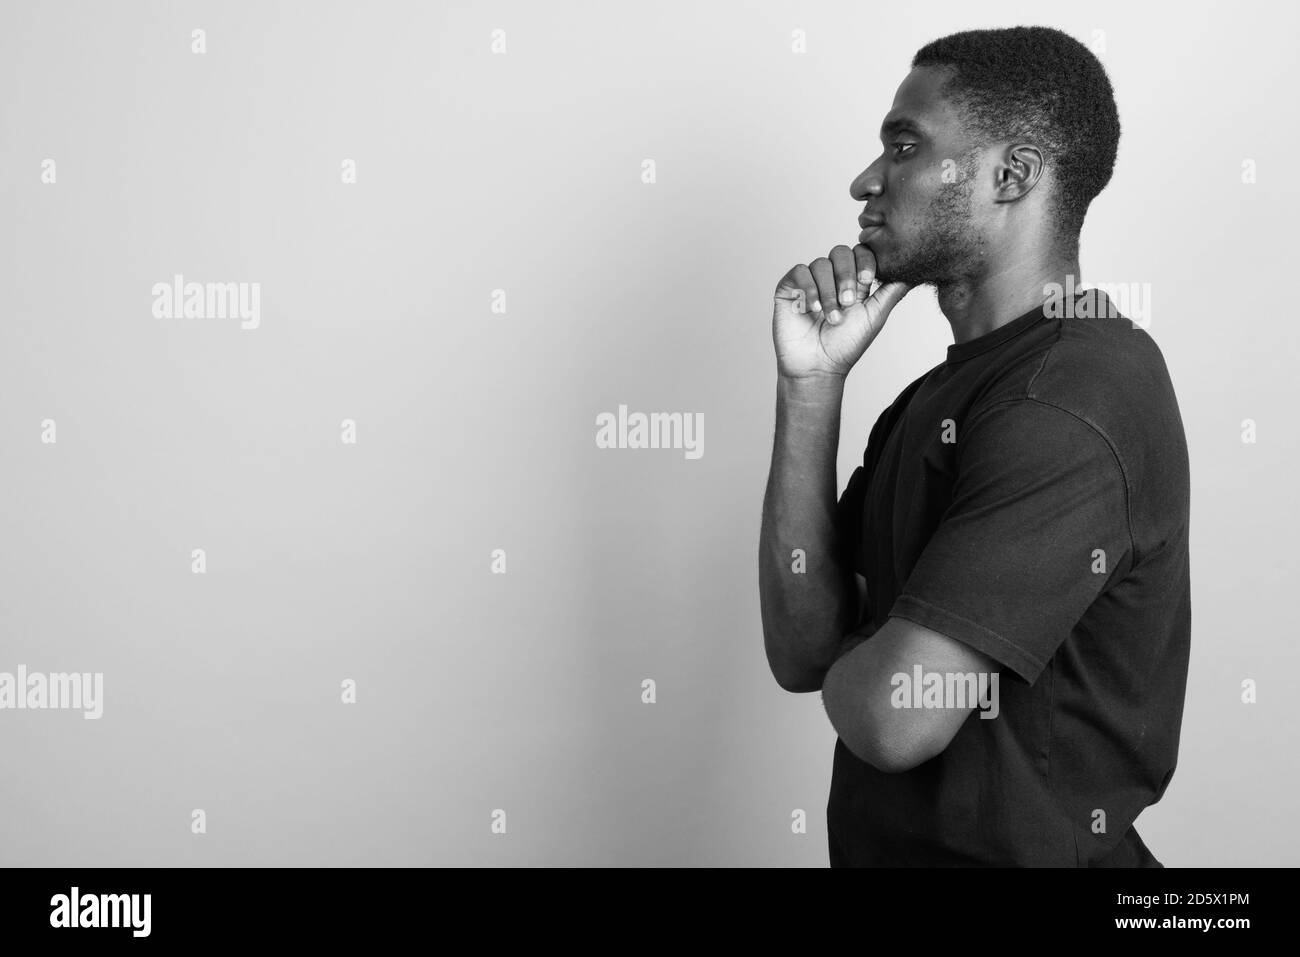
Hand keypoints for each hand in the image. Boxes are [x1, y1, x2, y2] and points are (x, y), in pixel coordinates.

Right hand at [772, 244, 909, 378]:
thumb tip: (913, 272)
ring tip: (832, 316)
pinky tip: (813, 309)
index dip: (865, 261)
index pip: (860, 253)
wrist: (818, 367)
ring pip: (820, 264)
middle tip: (848, 301)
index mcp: (852, 281)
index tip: (868, 281)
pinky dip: (809, 289)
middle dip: (847, 274)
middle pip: (840, 252)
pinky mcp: (789, 289)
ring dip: (829, 291)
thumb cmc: (846, 346)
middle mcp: (831, 277)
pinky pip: (799, 272)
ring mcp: (809, 282)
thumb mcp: (875, 316)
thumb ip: (892, 292)